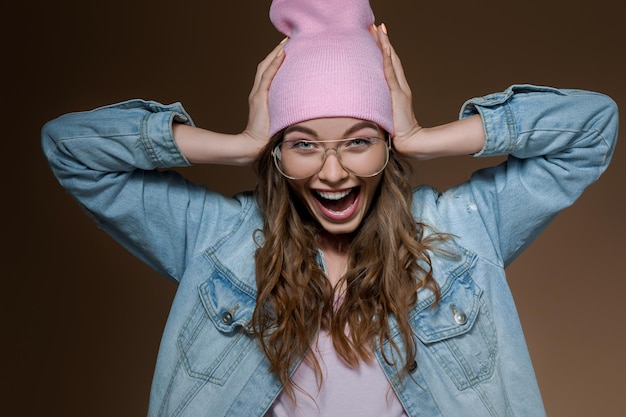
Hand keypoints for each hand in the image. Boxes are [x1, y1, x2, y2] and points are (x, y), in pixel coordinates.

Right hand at [241, 38, 286, 154]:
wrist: (254, 146)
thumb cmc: (269, 137)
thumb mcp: (280, 120)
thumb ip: (287, 110)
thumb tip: (305, 107)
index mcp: (262, 96)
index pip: (268, 72)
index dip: (276, 59)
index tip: (288, 48)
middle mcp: (258, 92)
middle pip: (266, 65)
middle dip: (276, 51)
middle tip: (288, 38)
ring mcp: (258, 94)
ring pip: (265, 68)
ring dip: (275, 53)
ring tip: (286, 41)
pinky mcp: (259, 98)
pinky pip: (267, 77)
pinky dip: (274, 65)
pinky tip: (282, 55)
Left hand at [371, 24, 422, 156]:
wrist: (408, 141)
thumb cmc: (395, 131)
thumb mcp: (385, 115)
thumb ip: (379, 107)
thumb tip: (366, 106)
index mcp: (397, 89)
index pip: (389, 64)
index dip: (384, 49)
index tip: (377, 35)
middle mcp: (400, 85)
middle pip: (391, 58)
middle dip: (384, 41)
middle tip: (377, 25)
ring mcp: (400, 89)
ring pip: (391, 61)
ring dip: (385, 45)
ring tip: (379, 29)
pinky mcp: (398, 95)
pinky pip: (391, 74)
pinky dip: (387, 60)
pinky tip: (383, 48)